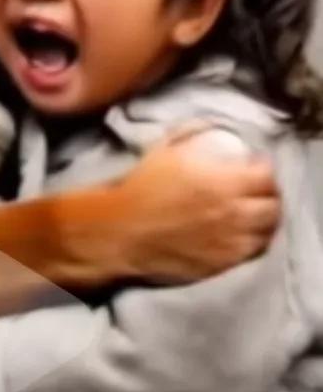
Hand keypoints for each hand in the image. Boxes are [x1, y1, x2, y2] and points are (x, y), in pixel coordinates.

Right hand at [119, 128, 280, 283]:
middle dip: (267, 195)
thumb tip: (210, 128)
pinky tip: (236, 235)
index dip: (261, 168)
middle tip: (254, 192)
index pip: (266, 174)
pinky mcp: (222, 264)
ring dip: (261, 220)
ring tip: (249, 215)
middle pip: (273, 204)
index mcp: (223, 181)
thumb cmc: (138, 189)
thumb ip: (193, 135)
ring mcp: (230, 241)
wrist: (119, 232)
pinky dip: (248, 242)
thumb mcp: (165, 150)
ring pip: (266, 231)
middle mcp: (234, 212)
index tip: (252, 167)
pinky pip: (250, 252)